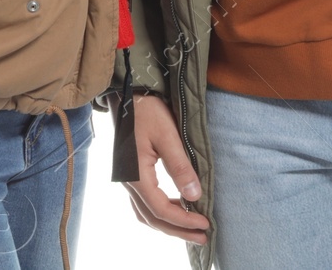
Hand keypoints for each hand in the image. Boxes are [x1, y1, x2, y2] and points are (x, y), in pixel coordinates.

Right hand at [123, 92, 209, 245]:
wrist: (127, 94)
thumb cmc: (147, 111)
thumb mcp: (167, 135)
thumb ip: (180, 167)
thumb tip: (194, 196)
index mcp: (137, 175)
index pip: (161, 209)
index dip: (183, 220)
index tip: (204, 224)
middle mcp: (129, 182)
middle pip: (152, 218)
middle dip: (177, 230)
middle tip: (202, 237)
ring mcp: (127, 179)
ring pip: (145, 213)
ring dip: (168, 223)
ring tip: (190, 227)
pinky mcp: (130, 173)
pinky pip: (143, 203)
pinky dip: (159, 212)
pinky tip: (174, 207)